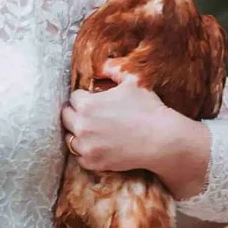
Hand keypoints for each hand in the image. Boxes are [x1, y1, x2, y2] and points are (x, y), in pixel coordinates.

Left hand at [62, 64, 213, 198]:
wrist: (161, 139)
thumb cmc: (148, 108)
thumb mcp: (132, 81)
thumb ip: (112, 70)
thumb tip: (101, 65)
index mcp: (86, 104)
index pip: (73, 97)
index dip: (84, 97)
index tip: (93, 101)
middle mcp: (81, 125)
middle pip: (66, 117)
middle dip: (76, 114)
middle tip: (92, 116)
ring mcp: (86, 146)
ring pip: (70, 138)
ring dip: (78, 134)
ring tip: (94, 131)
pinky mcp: (92, 162)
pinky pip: (79, 157)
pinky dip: (86, 152)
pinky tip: (98, 146)